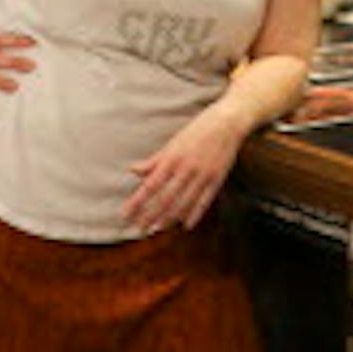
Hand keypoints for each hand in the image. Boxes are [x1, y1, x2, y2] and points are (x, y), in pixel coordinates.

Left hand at [123, 105, 245, 233]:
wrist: (227, 121)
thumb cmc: (197, 130)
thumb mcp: (173, 143)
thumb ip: (154, 160)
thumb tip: (132, 170)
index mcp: (172, 158)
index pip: (150, 185)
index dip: (137, 202)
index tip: (124, 214)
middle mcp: (186, 169)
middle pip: (165, 198)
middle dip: (150, 215)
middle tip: (138, 229)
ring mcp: (202, 175)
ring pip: (183, 203)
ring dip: (169, 218)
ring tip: (156, 229)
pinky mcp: (217, 179)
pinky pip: (204, 202)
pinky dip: (194, 215)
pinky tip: (185, 226)